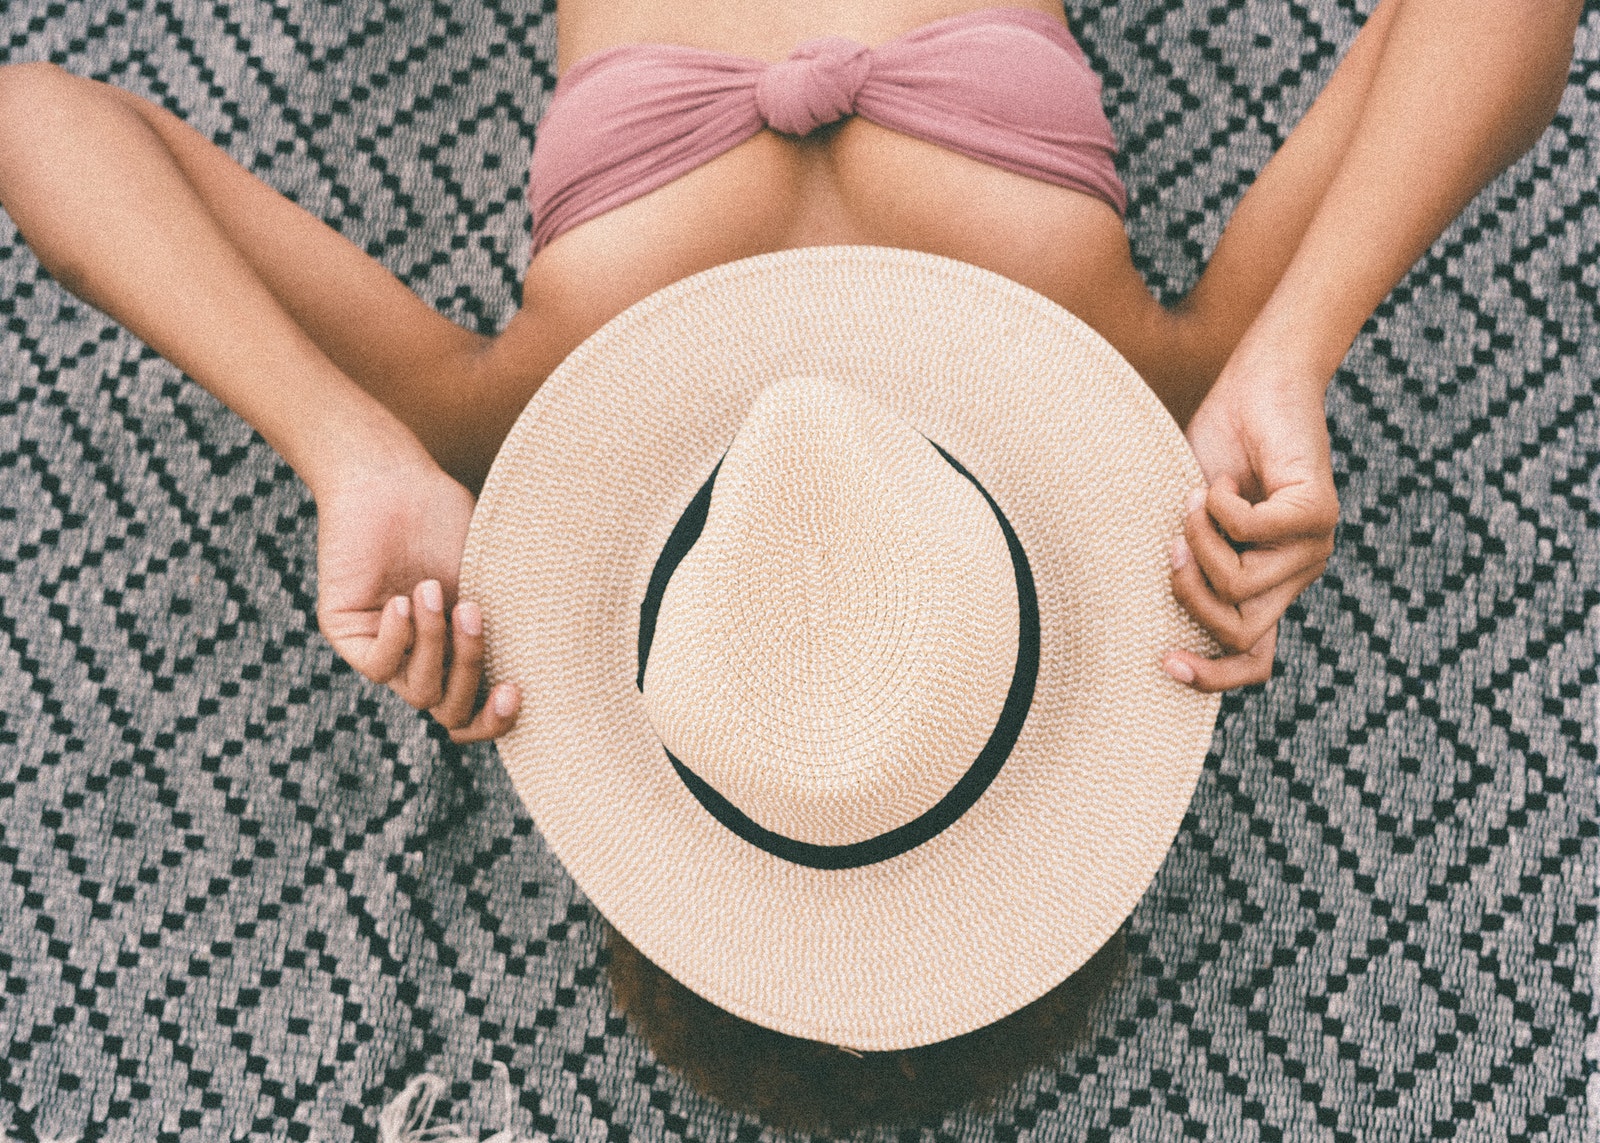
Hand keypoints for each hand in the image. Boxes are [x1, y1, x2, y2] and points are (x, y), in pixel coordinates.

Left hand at [313, 456, 519, 741]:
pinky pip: (377, 667)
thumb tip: (537, 682)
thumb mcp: (493, 582)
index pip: (476, 715)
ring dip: (432, 643)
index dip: (496, 718)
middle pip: (451, 711)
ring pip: (419, 691)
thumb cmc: (448, 521)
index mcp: (460, 653)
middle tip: (473, 613)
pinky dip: (397, 638)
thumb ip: (510, 631)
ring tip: (430, 588)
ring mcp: (386, 650)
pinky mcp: (348, 635)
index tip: (516, 689)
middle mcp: (423, 659)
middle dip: (469, 667)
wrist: (393, 482)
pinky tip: (402, 600)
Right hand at [1164, 361, 1338, 691]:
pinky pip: (1253, 532)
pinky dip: (1219, 506)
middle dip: (1190, 593)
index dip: (1213, 676)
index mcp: (1266, 584)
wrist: (1258, 386)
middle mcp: (1295, 574)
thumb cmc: (1217, 449)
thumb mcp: (1186, 520)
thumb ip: (1181, 562)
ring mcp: (1313, 548)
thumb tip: (1139, 608)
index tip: (1164, 663)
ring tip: (1195, 498)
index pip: (1254, 659)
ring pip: (1241, 584)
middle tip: (1172, 543)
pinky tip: (1220, 480)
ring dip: (1200, 538)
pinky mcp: (1318, 512)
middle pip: (1239, 630)